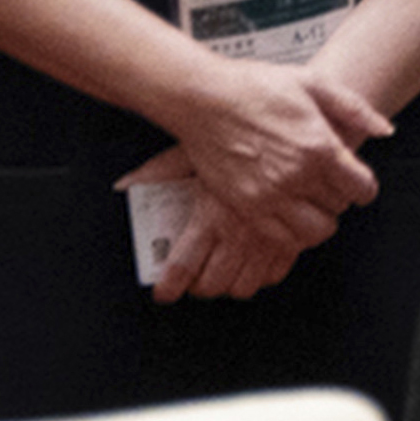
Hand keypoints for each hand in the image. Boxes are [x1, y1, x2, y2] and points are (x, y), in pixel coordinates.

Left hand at [117, 145, 319, 301]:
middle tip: (192, 279)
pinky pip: (275, 274)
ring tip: (220, 272)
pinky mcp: (293, 239)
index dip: (170, 286)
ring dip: (229, 285)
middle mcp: (241, 233)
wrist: (295, 128)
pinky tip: (252, 261)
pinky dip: (261, 275)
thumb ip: (160, 171)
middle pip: (213, 284)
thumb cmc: (242, 136)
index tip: (164, 292)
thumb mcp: (195, 149)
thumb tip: (124, 183)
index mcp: (212, 214)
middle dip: (199, 287)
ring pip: (244, 286)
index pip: (184, 266)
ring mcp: (269, 240)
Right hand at [153, 62, 387, 254]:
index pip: (362, 188)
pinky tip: (287, 213)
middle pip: (339, 209)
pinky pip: (282, 239)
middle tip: (326, 184)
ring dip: (317, 220)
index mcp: (318, 146)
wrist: (204, 98)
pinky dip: (291, 232)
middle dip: (338, 198)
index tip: (356, 181)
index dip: (363, 185)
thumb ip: (354, 108)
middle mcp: (297, 175)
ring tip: (309, 203)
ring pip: (314, 232)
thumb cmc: (254, 86)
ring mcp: (271, 195)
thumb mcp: (312, 82)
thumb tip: (384, 130)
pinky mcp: (247, 207)